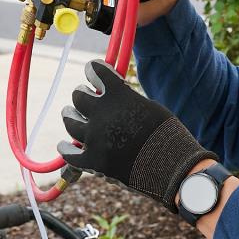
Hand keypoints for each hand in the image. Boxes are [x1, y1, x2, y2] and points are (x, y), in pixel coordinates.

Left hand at [59, 61, 210, 211]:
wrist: (173, 169)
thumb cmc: (168, 136)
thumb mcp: (151, 107)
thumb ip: (128, 99)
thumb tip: (112, 94)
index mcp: (118, 95)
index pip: (95, 71)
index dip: (93, 69)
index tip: (92, 70)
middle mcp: (102, 114)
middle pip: (78, 97)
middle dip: (82, 94)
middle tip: (83, 95)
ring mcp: (95, 139)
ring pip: (70, 122)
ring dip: (70, 116)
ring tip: (70, 114)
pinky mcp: (93, 162)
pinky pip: (70, 153)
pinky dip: (66, 148)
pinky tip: (65, 145)